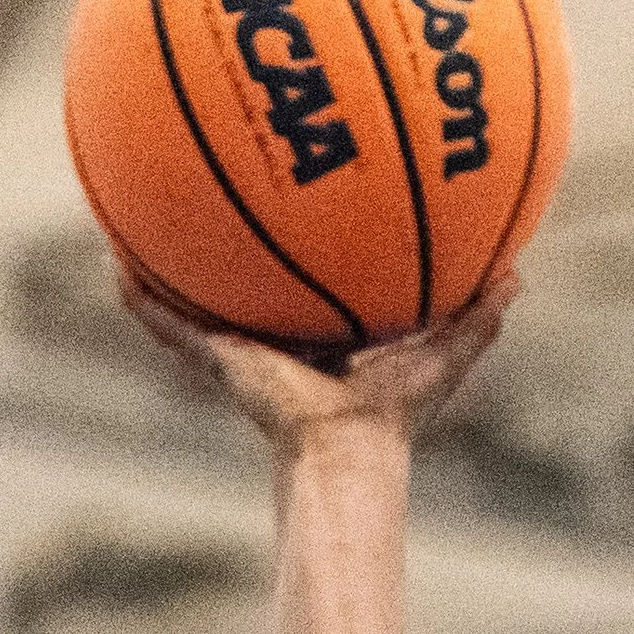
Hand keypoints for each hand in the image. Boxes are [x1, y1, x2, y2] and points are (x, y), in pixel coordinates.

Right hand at [115, 237, 522, 446]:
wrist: (345, 450)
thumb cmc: (393, 414)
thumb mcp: (443, 351)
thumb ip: (479, 315)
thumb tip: (520, 271)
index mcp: (322, 337)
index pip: (306, 283)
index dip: (300, 247)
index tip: (293, 201)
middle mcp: (276, 340)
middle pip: (244, 284)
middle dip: (224, 243)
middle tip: (206, 184)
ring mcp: (240, 351)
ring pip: (194, 302)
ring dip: (165, 267)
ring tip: (134, 214)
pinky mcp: (217, 360)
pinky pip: (168, 326)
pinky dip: (141, 300)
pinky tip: (113, 261)